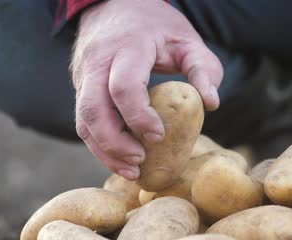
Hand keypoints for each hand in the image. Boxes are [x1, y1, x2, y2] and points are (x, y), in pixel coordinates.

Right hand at [72, 0, 222, 179]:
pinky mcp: (79, 87)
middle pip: (93, 109)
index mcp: (127, 46)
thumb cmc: (157, 26)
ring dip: (104, 151)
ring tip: (132, 171)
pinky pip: (83, 121)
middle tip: (141, 162)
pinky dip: (100, 144)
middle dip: (115, 143)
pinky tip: (121, 159)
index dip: (139, 117)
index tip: (159, 137)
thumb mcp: (187, 40)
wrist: (115, 5)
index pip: (123, 86)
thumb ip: (203, 69)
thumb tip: (212, 104)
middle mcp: (98, 60)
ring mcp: (83, 74)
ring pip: (83, 120)